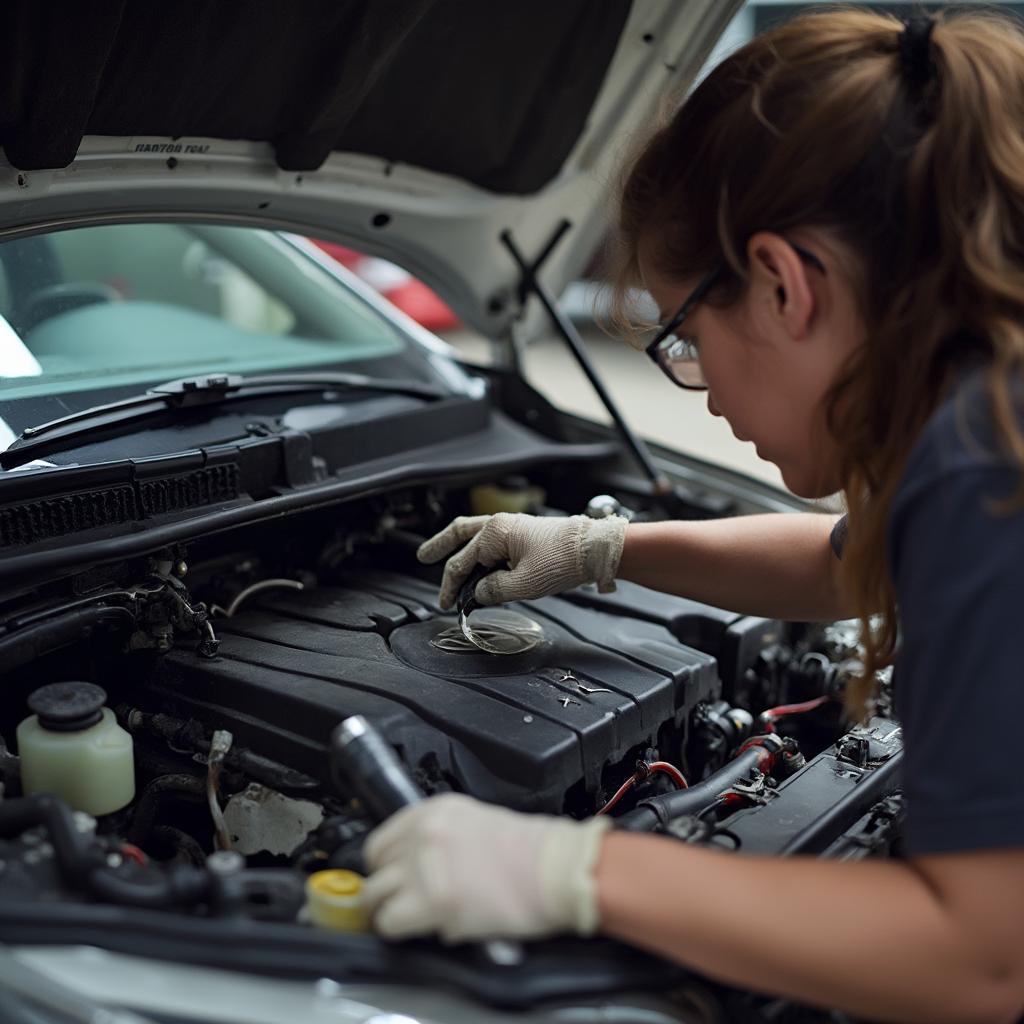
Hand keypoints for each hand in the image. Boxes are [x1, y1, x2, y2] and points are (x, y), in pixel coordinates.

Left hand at [362, 793, 611, 942]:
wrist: (556, 868)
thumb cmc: (532, 850)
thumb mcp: (478, 821)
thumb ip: (443, 836)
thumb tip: (421, 863)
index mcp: (436, 810)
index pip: (383, 837)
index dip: (386, 863)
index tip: (392, 875)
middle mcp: (424, 833)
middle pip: (375, 866)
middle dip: (386, 885)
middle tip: (400, 900)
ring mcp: (424, 866)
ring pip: (376, 894)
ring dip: (389, 909)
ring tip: (409, 918)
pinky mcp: (432, 902)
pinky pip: (390, 922)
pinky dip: (400, 930)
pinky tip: (421, 929)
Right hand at [417, 512, 628, 608]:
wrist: (596, 550)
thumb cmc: (564, 560)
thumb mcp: (523, 584)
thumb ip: (493, 591)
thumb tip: (479, 594)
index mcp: (495, 533)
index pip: (461, 562)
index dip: (450, 586)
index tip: (446, 603)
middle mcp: (501, 526)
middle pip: (460, 534)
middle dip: (440, 547)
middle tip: (423, 556)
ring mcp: (513, 528)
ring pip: (476, 536)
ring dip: (460, 550)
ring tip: (447, 561)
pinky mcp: (525, 536)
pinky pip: (493, 543)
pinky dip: (481, 554)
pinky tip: (480, 567)